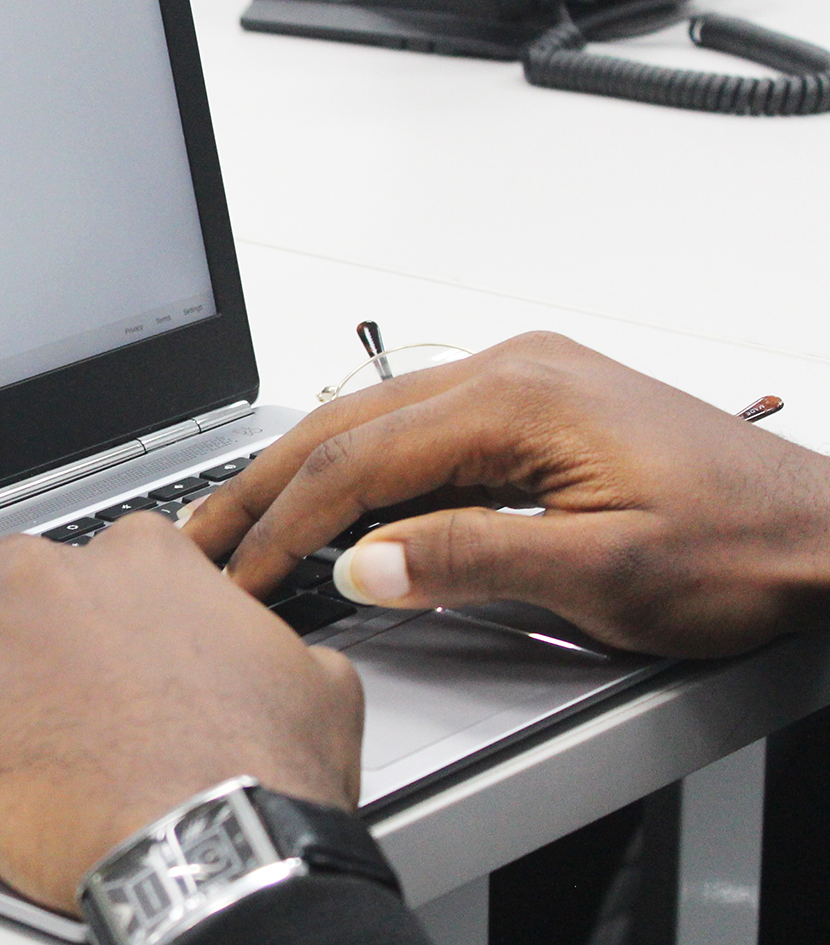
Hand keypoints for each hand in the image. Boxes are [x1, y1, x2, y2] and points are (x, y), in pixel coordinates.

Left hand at [0, 514, 361, 913]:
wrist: (211, 849)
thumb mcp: (316, 687)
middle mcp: (51, 584)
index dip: (96, 590)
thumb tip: (292, 659)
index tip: (96, 623)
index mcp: (142, 563)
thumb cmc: (262, 775)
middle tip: (14, 650)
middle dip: (5, 600)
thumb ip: (284, 652)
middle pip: (3, 564)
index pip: (102, 547)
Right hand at [184, 331, 829, 657]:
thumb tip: (362, 563)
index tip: (239, 573)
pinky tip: (328, 509)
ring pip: (371, 423)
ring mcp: (521, 383)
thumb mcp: (607, 571)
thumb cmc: (746, 549)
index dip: (287, 522)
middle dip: (263, 486)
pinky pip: (414, 433)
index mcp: (520, 397)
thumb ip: (472, 560)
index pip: (361, 458)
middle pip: (345, 424)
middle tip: (198, 538)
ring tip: (240, 525)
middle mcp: (512, 370)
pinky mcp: (532, 409)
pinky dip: (355, 474)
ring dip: (300, 477)